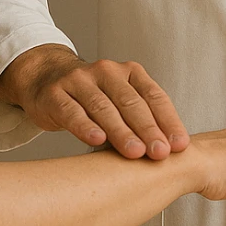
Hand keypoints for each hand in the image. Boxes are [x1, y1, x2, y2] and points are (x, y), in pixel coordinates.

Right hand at [0, 45, 189, 160]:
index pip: (154, 96)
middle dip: (148, 129)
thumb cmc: (92, 98)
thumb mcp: (119, 101)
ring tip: (136, 152)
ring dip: (121, 132)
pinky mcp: (55, 93)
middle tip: (160, 153)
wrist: (46, 79)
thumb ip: (140, 120)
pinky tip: (97, 140)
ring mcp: (79, 80)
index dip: (168, 121)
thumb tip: (170, 153)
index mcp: (130, 72)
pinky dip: (85, 126)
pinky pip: (72, 111)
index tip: (179, 146)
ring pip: (103, 107)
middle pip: (131, 102)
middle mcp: (107, 72)